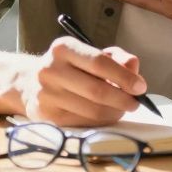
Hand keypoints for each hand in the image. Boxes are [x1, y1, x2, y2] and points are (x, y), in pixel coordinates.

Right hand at [16, 38, 144, 126]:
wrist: (30, 83)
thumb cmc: (70, 67)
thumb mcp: (90, 54)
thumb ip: (115, 58)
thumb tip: (133, 66)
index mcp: (63, 48)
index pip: (99, 62)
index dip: (124, 77)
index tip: (140, 87)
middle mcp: (51, 70)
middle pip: (96, 90)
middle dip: (123, 99)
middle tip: (136, 102)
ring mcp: (47, 95)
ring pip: (92, 110)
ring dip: (114, 112)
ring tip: (122, 108)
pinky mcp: (47, 116)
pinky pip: (83, 123)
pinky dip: (101, 121)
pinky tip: (105, 115)